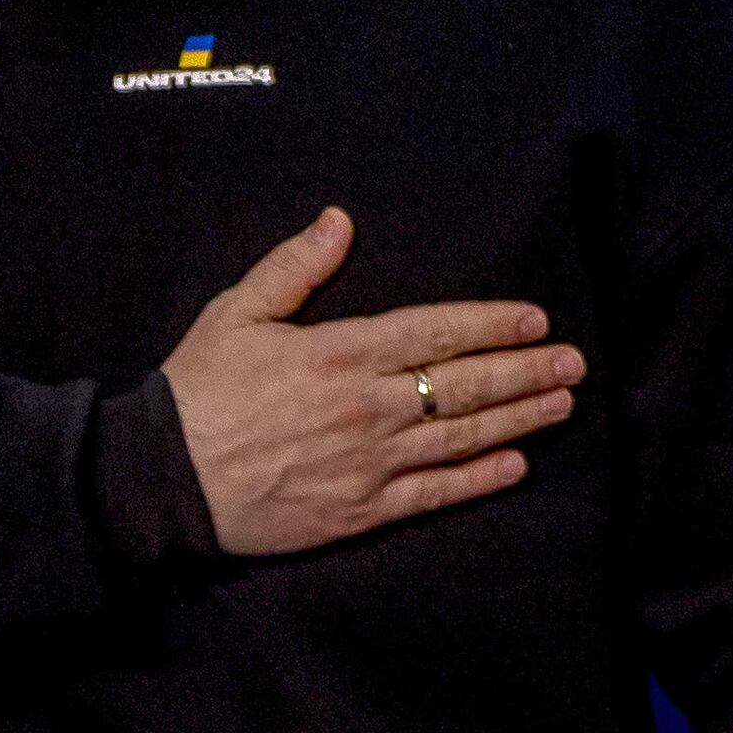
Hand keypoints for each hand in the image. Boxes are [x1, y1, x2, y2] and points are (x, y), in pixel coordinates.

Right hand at [163, 208, 578, 556]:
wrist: (157, 479)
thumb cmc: (197, 390)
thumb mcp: (236, 313)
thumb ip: (294, 267)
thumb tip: (339, 220)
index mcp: (340, 353)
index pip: (436, 332)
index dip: (493, 324)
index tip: (536, 319)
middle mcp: (366, 407)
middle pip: (464, 385)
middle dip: (526, 371)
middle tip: (574, 363)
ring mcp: (368, 463)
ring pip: (461, 437)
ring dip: (518, 420)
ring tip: (562, 405)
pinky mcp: (359, 511)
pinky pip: (433, 495)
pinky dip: (478, 480)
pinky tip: (516, 467)